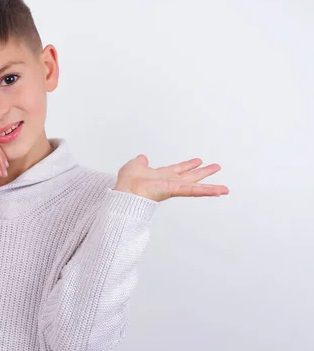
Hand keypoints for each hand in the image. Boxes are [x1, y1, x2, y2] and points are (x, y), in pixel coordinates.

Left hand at [113, 154, 228, 201]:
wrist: (126, 192)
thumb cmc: (127, 183)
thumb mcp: (134, 165)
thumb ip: (140, 162)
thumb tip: (142, 157)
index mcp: (161, 175)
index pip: (178, 169)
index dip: (188, 165)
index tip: (198, 161)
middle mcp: (169, 182)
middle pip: (190, 176)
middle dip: (203, 172)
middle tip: (216, 168)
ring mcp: (173, 187)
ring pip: (195, 187)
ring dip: (210, 187)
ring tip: (224, 189)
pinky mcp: (174, 190)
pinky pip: (192, 191)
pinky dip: (206, 191)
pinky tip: (218, 192)